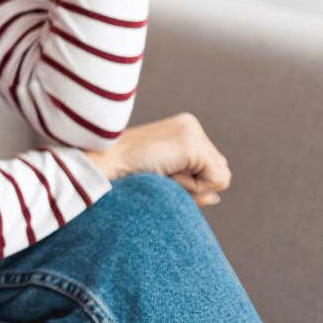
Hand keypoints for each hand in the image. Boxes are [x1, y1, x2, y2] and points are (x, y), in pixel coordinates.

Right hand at [82, 112, 230, 206]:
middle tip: (163, 177)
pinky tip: (168, 175)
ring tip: (164, 175)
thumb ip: (192, 186)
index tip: (163, 176)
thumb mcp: (163, 178)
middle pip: (219, 169)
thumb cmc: (125, 174)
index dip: (191, 182)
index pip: (210, 165)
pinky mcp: (191, 144)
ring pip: (221, 175)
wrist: (101, 165)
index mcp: (182, 128)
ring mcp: (192, 132)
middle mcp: (191, 125)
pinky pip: (216, 180)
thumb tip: (216, 197)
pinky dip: (195, 187)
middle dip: (197, 184)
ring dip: (195, 187)